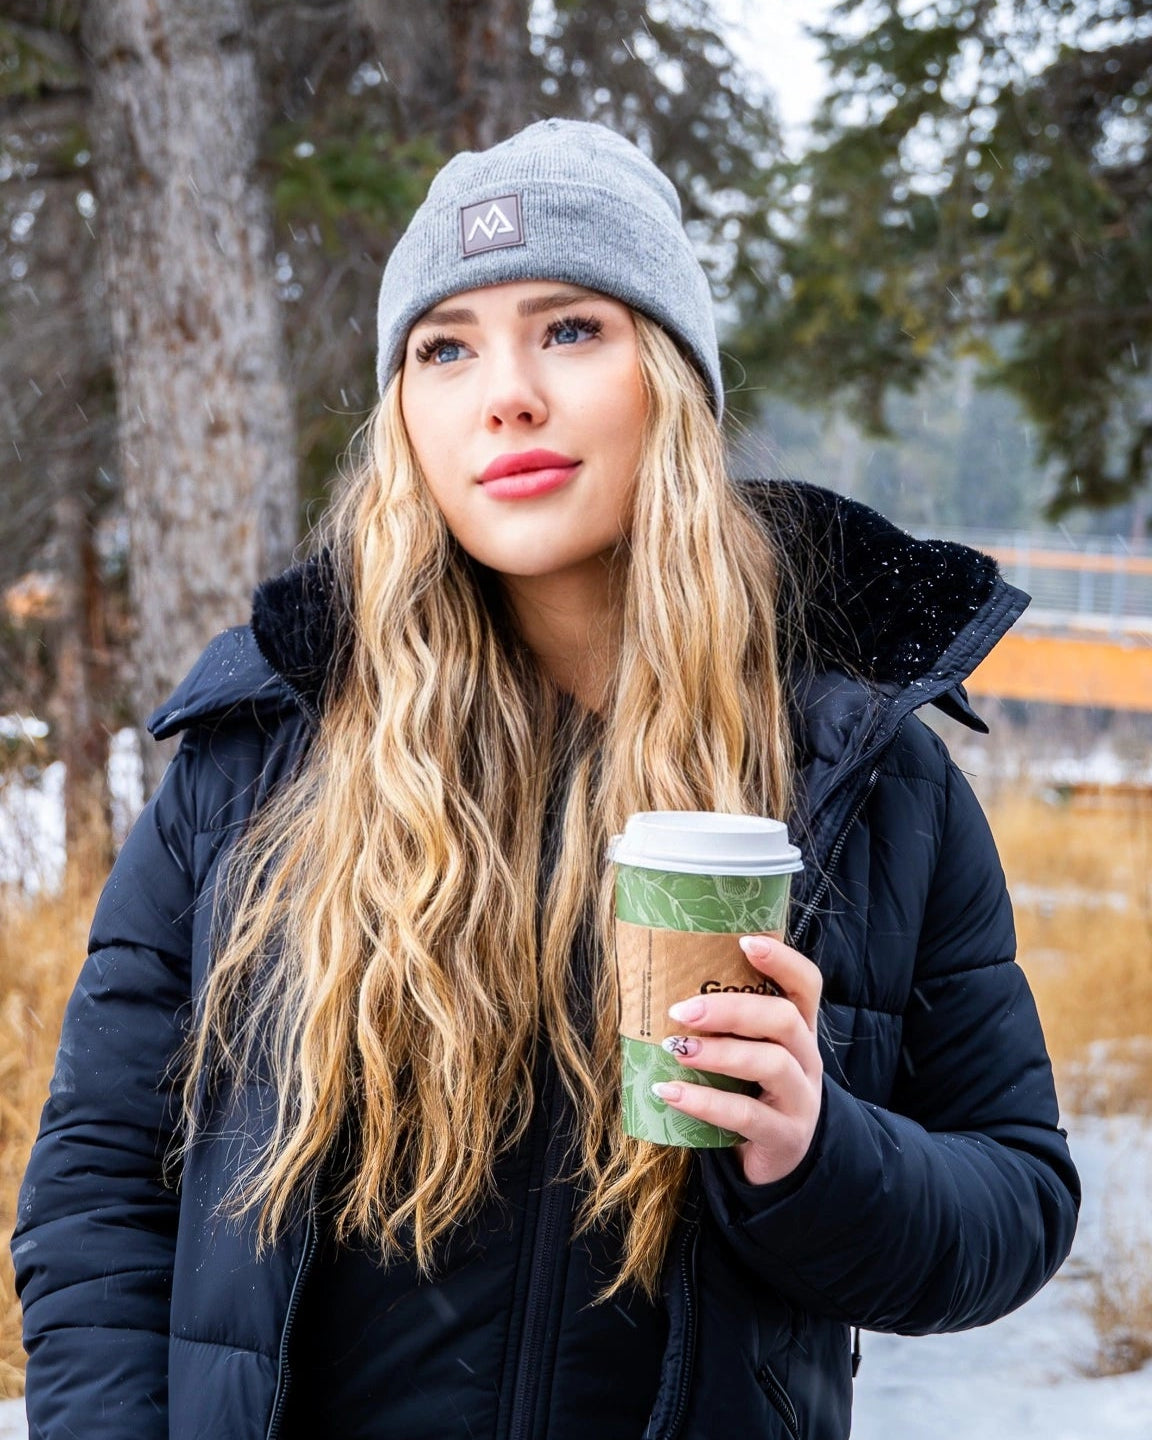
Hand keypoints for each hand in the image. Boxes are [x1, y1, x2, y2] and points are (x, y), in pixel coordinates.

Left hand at [654, 934, 823, 1184]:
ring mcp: (801, 1099)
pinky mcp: (784, 1136)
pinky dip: (705, 1102)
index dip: (782, 960)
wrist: (776, 1161)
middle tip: (682, 1012)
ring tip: (675, 1050)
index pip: (806, 984)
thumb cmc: (750, 1092)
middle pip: (784, 1019)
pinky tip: (670, 1093)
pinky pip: (747, 1115)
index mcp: (799, 1030)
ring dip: (719, 1053)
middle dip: (732, 1010)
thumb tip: (658, 991)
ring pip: (771, 1064)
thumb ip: (724, 1026)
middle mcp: (807, 1059)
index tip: (745, 941)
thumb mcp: (747, 1053)